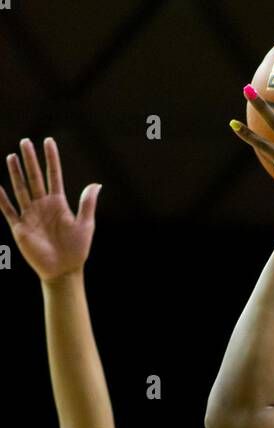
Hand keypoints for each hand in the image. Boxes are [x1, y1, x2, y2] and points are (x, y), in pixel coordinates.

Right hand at [0, 138, 100, 281]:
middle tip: (25, 141)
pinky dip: (1, 199)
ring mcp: (30, 215)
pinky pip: (8, 210)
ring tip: (12, 156)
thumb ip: (87, 204)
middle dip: (30, 160)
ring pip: (21, 189)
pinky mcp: (20, 228)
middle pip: (34, 178)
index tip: (48, 141)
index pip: (53, 175)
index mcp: (58, 203)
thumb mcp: (85, 225)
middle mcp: (42, 205)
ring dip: (15, 173)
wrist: (64, 271)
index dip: (51, 159)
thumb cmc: (77, 250)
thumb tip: (96, 183)